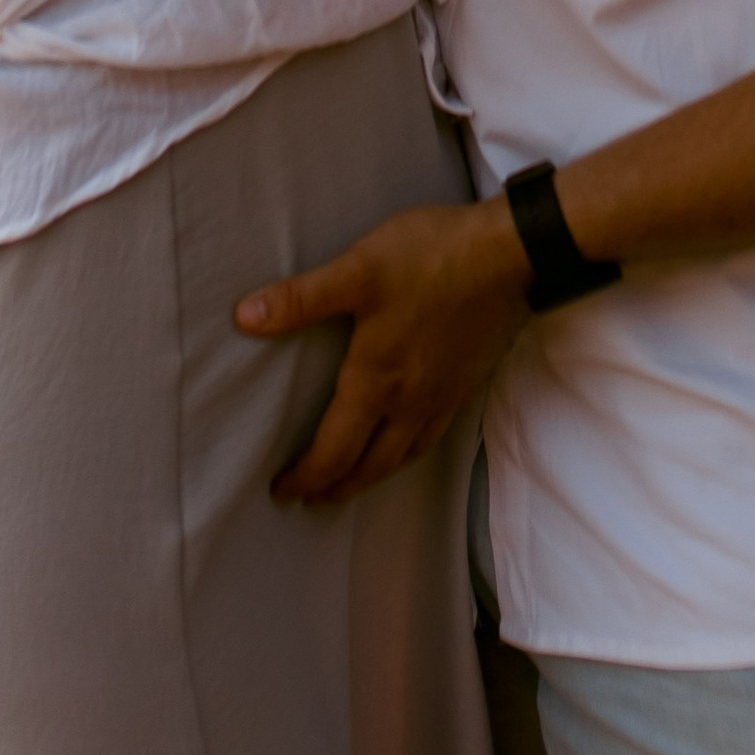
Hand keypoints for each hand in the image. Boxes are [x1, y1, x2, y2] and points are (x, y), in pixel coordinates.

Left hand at [234, 199, 531, 506]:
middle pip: (369, 467)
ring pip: (403, 458)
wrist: (510, 255)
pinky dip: (407, 454)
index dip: (306, 477)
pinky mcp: (466, 383)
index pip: (334, 451)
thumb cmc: (431, 259)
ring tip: (352, 482)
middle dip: (336, 488)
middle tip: (311, 499)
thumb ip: (301, 299)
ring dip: (371, 478)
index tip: (283, 491)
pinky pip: (430, 438)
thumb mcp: (357, 270)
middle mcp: (410, 403)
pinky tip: (405, 440)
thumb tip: (244, 318)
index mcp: (376, 382)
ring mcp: (443, 397)